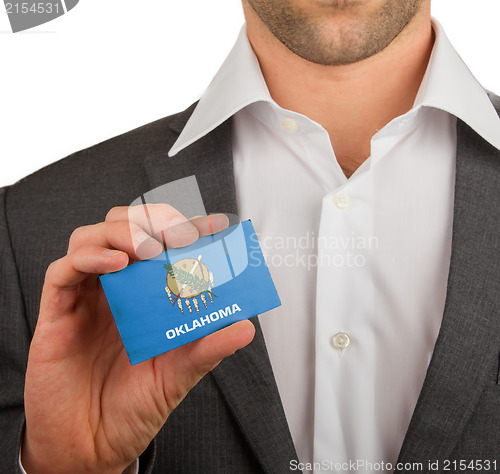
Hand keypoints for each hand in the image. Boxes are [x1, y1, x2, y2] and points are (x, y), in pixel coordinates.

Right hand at [22, 205, 254, 473]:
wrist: (92, 445)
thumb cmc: (134, 405)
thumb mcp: (179, 374)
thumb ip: (208, 348)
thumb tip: (246, 327)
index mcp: (146, 296)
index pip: (164, 245)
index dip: (188, 228)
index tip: (216, 224)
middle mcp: (116, 289)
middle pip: (125, 228)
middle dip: (153, 220)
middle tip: (179, 233)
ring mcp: (86, 297)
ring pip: (91, 237)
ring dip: (122, 232)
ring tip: (149, 248)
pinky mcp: (57, 313)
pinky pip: (62, 271)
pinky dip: (88, 258)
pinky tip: (116, 264)